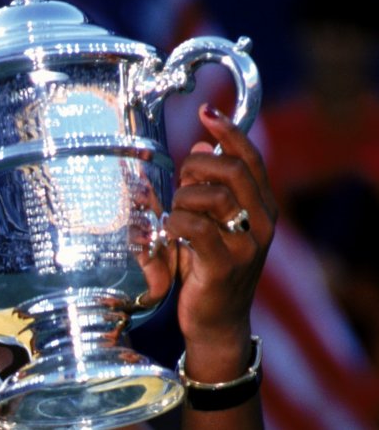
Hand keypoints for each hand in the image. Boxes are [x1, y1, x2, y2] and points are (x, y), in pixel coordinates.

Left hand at [168, 105, 276, 369]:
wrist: (216, 321)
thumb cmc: (207, 266)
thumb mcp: (211, 220)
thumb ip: (209, 186)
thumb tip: (203, 146)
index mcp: (262, 207)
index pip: (250, 158)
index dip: (229, 131)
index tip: (207, 111)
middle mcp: (262, 222)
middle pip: (231, 169)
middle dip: (195, 167)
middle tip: (180, 183)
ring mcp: (246, 245)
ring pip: (211, 196)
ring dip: (182, 199)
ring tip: (176, 216)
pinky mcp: (225, 265)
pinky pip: (195, 227)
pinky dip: (175, 223)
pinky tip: (169, 233)